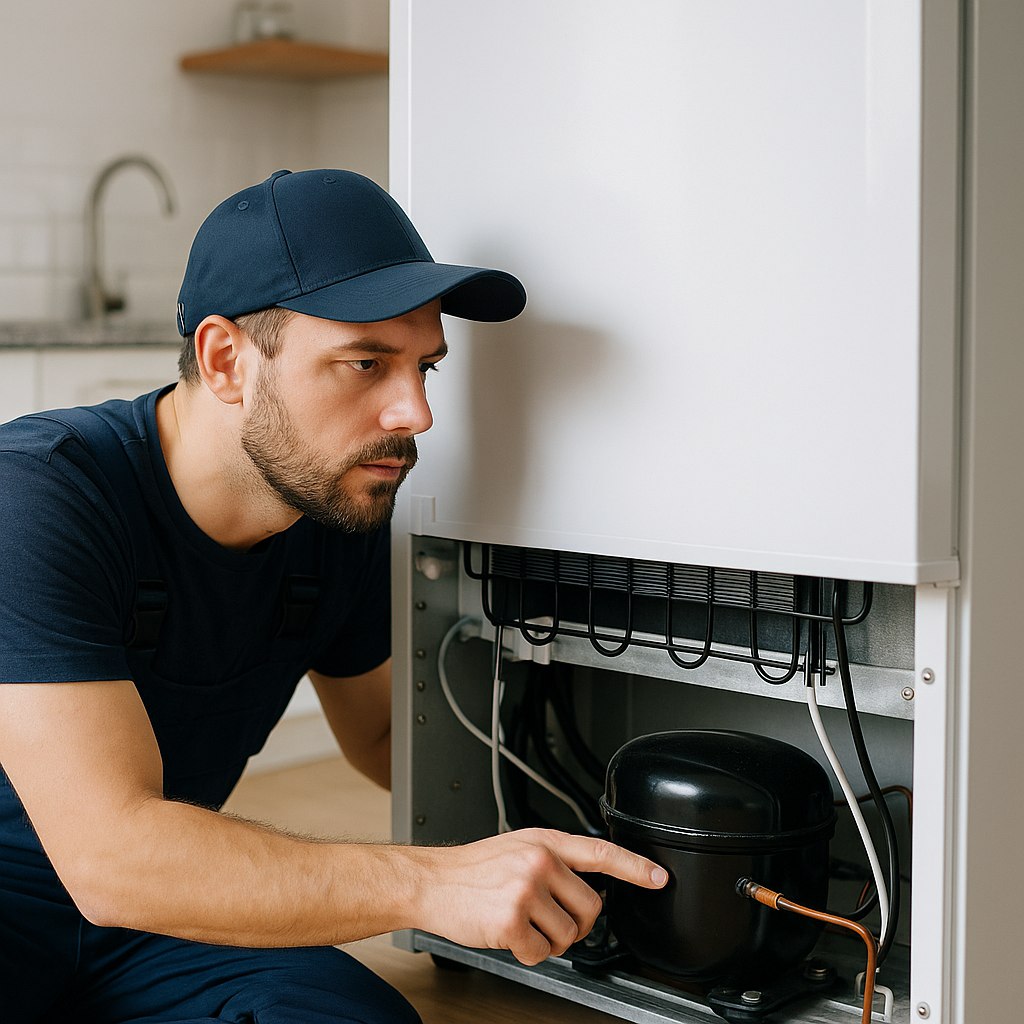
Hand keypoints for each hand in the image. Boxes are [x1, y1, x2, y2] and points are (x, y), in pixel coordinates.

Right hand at [420, 828, 667, 965]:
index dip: (635, 867)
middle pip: (591, 908)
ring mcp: (527, 888)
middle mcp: (540, 861)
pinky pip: (542, 952)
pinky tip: (508, 934)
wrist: (432, 881)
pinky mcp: (513, 918)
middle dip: (575, 924)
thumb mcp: (518, 846)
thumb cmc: (472, 868)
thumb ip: (553, 859)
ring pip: (569, 935)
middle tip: (548, 921)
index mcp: (545, 842)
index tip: (660, 878)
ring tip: (522, 923)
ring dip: (549, 940)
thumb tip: (584, 886)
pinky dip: (528, 953)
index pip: (601, 852)